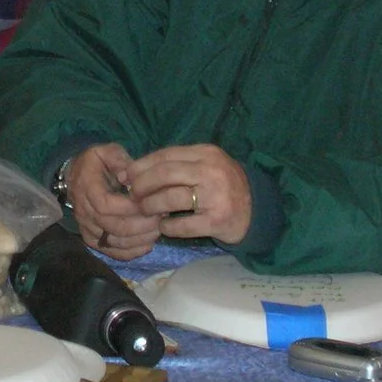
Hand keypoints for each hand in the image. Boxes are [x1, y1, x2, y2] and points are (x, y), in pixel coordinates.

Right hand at [68, 143, 160, 260]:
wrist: (76, 175)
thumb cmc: (96, 162)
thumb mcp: (107, 151)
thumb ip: (120, 160)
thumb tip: (132, 175)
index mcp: (87, 187)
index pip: (106, 205)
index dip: (129, 208)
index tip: (149, 202)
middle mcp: (84, 211)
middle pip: (112, 226)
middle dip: (140, 225)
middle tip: (160, 218)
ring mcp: (87, 227)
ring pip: (113, 242)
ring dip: (138, 239)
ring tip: (158, 229)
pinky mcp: (92, 238)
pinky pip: (110, 251)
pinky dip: (130, 252)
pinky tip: (147, 245)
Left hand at [126, 144, 252, 245]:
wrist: (256, 210)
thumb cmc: (222, 186)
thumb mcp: (206, 165)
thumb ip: (177, 165)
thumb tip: (133, 172)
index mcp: (206, 153)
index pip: (166, 155)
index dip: (141, 165)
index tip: (126, 176)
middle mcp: (211, 171)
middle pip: (165, 174)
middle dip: (142, 185)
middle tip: (132, 195)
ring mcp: (215, 196)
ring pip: (171, 198)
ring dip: (151, 205)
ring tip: (145, 210)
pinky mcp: (216, 220)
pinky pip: (182, 224)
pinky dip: (168, 227)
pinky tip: (163, 227)